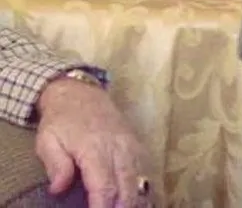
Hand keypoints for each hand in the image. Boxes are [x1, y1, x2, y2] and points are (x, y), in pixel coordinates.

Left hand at [35, 77, 149, 207]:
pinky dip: (142, 186)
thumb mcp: (48, 141)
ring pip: (139, 179)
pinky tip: (138, 197)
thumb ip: (56, 165)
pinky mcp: (137, 144)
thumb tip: (58, 189)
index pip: (104, 186)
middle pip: (127, 186)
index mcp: (94, 148)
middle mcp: (117, 148)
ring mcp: (130, 145)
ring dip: (135, 199)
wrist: (80, 93)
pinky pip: (144, 169)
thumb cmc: (61, 120)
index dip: (103, 206)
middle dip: (123, 206)